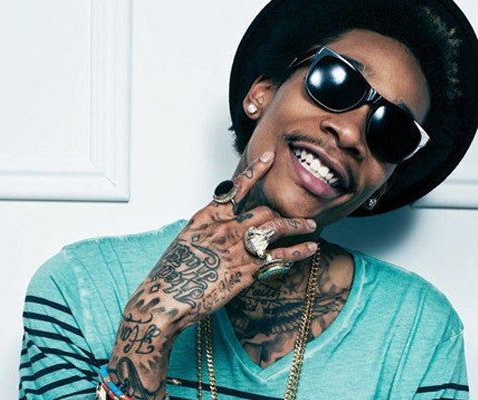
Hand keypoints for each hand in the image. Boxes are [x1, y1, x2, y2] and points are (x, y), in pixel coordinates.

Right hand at [129, 150, 317, 333]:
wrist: (166, 300)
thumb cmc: (173, 274)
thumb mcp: (187, 242)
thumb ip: (209, 231)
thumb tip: (225, 227)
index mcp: (207, 218)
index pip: (236, 188)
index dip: (255, 171)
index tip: (270, 157)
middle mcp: (224, 228)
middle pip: (263, 211)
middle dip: (283, 213)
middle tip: (297, 216)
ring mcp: (236, 248)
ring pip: (275, 228)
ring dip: (296, 226)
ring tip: (310, 225)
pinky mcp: (246, 270)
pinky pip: (279, 256)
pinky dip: (298, 251)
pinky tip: (311, 248)